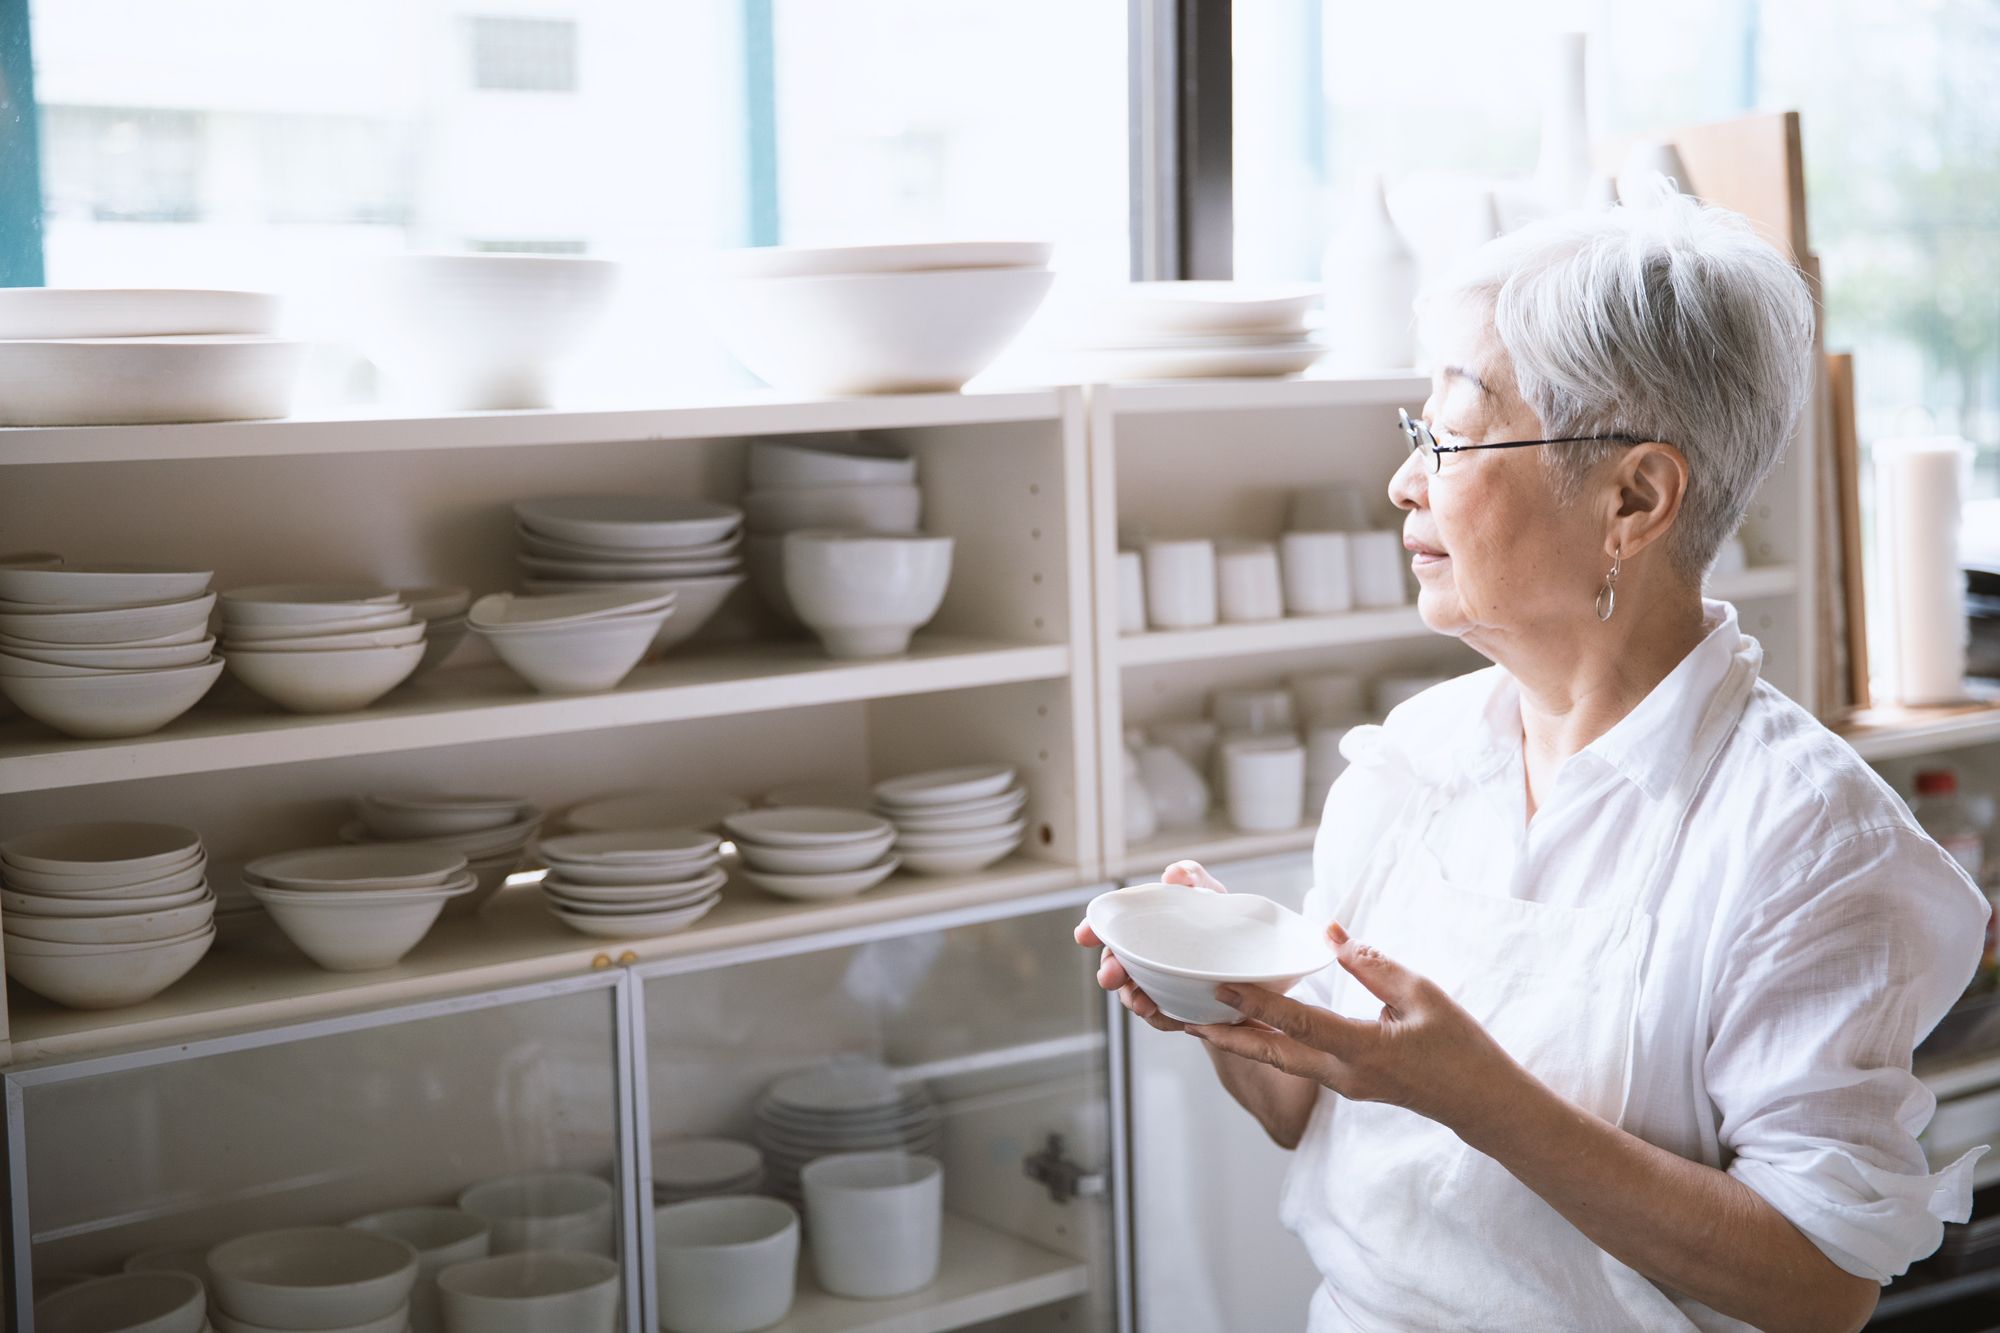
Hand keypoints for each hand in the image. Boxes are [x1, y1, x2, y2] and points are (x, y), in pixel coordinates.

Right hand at [1074, 859, 1226, 1032]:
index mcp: (1141, 925)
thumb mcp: (1206, 892)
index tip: (1084, 935)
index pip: (1109, 927)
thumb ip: (1190, 876)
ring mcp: (1153, 982)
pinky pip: (1162, 1017)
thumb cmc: (1215, 916)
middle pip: (1114, 964)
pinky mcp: (1171, 1006)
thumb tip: (1174, 874)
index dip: (1093, 930)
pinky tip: (1175, 1019)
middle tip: (1110, 976)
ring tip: (1144, 1006)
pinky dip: (1164, 1018)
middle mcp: (1141, 954)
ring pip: (1133, 995)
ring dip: (1133, 1001)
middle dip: (1109, 972)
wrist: (1242, 953)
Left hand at [1189, 922, 1521, 1133]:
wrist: (1482, 1104)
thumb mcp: (1424, 995)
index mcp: (1364, 1050)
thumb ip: (1374, 964)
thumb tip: (1330, 932)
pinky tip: (1249, 1030)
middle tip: (1182, 1017)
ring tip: (1200, 1023)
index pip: (1300, 1023)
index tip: (1221, 985)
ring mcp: (1342, 1084)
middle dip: (1225, 1036)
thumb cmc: (1461, 1048)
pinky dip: (1267, 1046)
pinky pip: (1296, 1064)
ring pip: (1278, 1062)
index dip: (1258, 1003)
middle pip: (1271, 1055)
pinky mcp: (1345, 1084)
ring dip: (1240, 1043)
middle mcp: (1343, 1074)